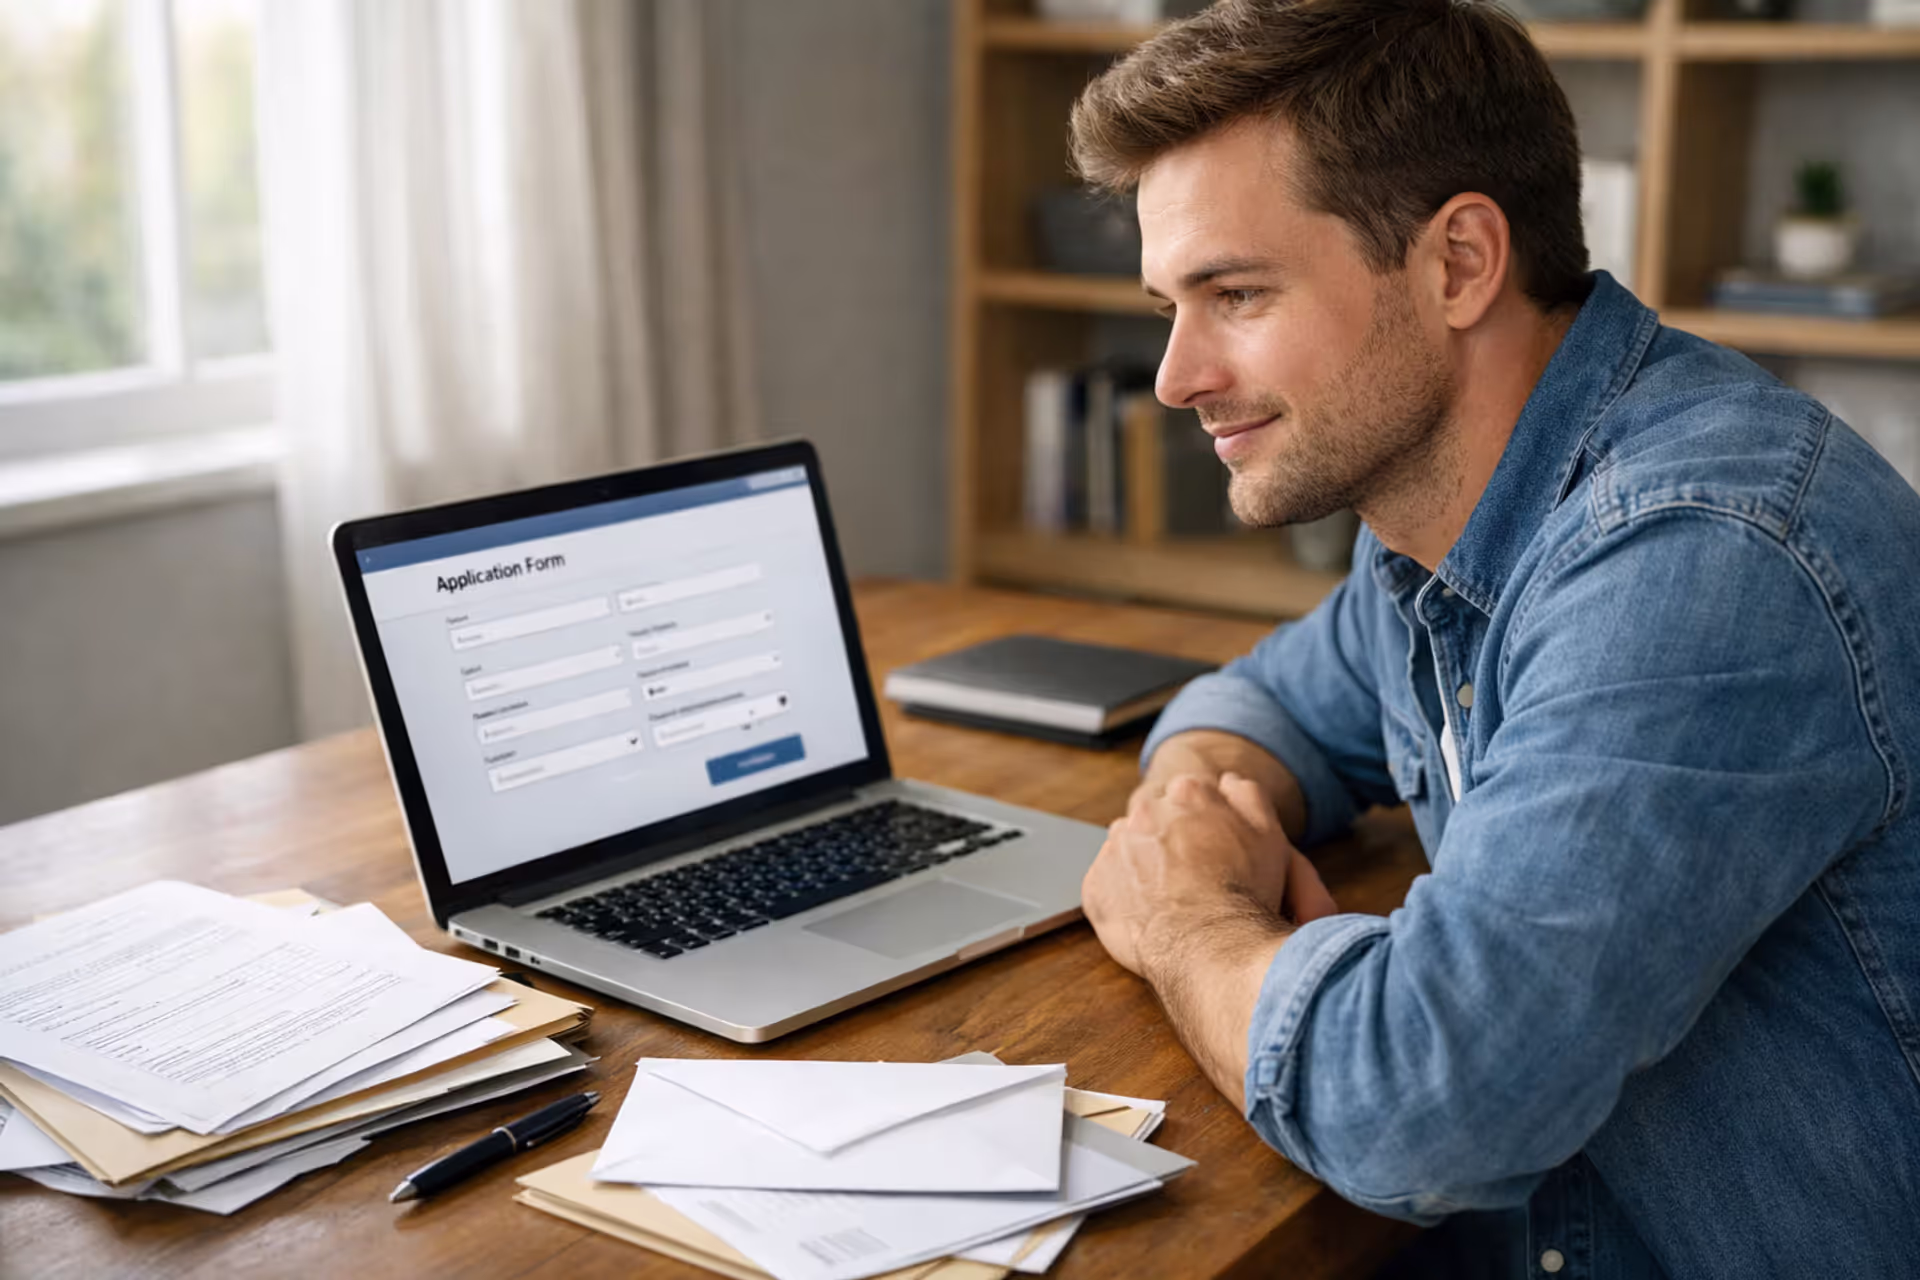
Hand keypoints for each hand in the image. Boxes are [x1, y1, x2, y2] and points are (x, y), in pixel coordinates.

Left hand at [1083, 772, 1336, 978]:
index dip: (1199, 827)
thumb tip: (1226, 781)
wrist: (1213, 947)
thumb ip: (1247, 796)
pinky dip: (1121, 898)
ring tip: (1169, 899)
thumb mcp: (1269, 835)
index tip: (1207, 853)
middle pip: (1153, 821)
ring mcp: (1116, 848)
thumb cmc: (1245, 894)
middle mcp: (1145, 812)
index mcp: (1187, 793)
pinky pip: (1105, 885)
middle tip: (1191, 879)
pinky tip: (1148, 915)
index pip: (1185, 798)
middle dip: (1167, 843)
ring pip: (1126, 850)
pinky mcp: (1095, 885)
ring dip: (1141, 867)